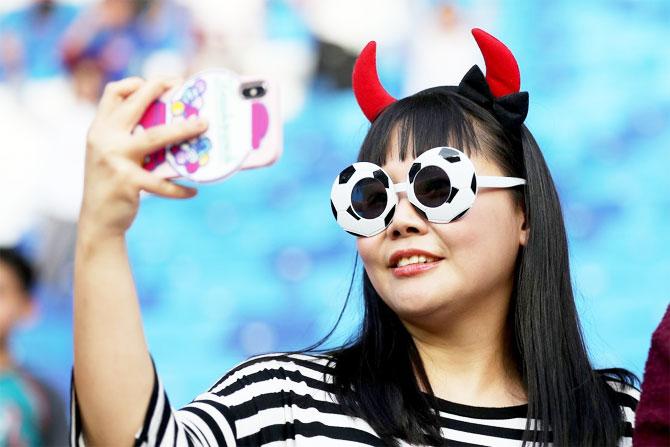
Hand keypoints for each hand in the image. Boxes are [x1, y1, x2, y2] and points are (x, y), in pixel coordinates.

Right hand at [79, 77, 207, 238]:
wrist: (98, 221)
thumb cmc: (112, 184)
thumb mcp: (111, 155)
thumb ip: (128, 137)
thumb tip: (169, 122)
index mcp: (100, 129)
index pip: (113, 92)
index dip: (135, 82)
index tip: (160, 83)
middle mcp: (104, 138)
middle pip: (135, 103)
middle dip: (160, 88)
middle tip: (185, 87)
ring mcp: (115, 159)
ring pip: (155, 137)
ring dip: (183, 129)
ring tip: (204, 125)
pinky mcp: (128, 182)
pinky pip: (161, 183)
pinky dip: (179, 188)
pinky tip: (193, 191)